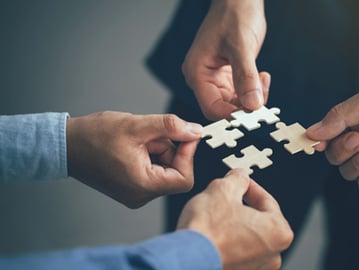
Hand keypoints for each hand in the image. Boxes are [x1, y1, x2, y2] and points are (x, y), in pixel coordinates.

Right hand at [66, 111, 201, 207]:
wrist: (65, 145)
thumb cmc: (94, 136)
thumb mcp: (137, 125)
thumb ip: (171, 127)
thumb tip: (196, 130)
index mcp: (143, 186)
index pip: (185, 178)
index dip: (189, 155)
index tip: (185, 134)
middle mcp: (140, 196)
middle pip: (175, 173)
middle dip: (169, 149)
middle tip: (150, 134)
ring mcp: (135, 193)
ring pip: (164, 169)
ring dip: (158, 149)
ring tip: (137, 139)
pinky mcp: (131, 187)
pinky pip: (153, 170)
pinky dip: (150, 154)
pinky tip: (133, 145)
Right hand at [177, 169, 292, 269]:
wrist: (186, 259)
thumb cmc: (207, 232)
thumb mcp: (222, 189)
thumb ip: (237, 179)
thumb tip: (240, 176)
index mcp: (279, 233)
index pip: (267, 200)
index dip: (250, 186)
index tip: (240, 181)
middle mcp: (272, 256)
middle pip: (258, 221)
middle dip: (241, 207)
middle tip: (225, 197)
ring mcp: (256, 269)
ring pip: (246, 238)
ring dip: (233, 226)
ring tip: (215, 217)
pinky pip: (236, 254)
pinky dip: (227, 244)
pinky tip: (212, 235)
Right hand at [182, 0, 270, 119]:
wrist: (239, 0)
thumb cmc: (234, 15)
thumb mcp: (241, 46)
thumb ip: (246, 77)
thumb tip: (252, 105)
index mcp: (197, 72)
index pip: (212, 107)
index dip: (232, 115)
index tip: (253, 115)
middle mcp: (203, 78)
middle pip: (223, 108)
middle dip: (244, 107)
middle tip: (264, 101)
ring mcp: (215, 77)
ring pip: (233, 102)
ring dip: (251, 99)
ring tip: (263, 82)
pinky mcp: (227, 75)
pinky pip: (240, 92)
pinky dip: (253, 90)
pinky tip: (262, 77)